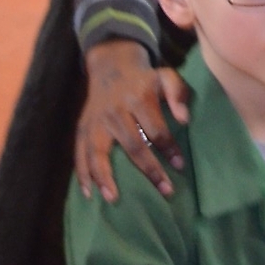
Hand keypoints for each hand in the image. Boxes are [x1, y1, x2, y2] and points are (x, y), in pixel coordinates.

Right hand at [76, 40, 190, 200]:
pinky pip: (79, 151)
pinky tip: (88, 193)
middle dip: (150, 171)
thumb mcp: (165, 76)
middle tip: (166, 191)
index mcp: (139, 98)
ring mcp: (97, 120)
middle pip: (133, 146)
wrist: (111, 65)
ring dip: (104, 177)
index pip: (156, 129)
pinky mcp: (84, 126)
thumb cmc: (144, 79)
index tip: (180, 166)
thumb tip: (184, 120)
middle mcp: (116, 111)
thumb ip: (178, 93)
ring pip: (98, 151)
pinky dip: (81, 172)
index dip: (169, 148)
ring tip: (113, 199)